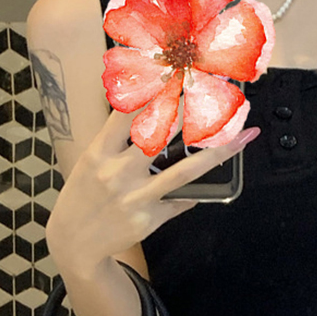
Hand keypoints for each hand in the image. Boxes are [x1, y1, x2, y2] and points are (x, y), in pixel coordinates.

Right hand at [46, 107, 260, 275]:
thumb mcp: (91, 163)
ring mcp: (135, 197)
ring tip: (243, 136)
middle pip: (161, 137)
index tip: (174, 71)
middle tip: (219, 94)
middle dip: (192, 113)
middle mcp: (117, 173)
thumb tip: (151, 112)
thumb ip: (117, 141)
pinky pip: (182, 200)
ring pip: (186, 172)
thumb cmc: (84, 196)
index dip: (151, 91)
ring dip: (219, 152)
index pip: (126, 114)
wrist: (74, 244)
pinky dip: (195, 192)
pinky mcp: (149, 219)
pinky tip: (210, 185)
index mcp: (99, 153)